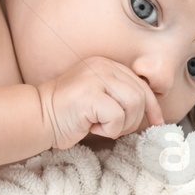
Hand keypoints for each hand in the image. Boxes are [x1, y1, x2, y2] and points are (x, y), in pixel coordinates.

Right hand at [37, 57, 163, 149]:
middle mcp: (102, 66)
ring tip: (101, 125)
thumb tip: (153, 114)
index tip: (156, 122)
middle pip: (140, 96)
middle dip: (133, 120)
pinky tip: (91, 126)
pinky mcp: (89, 95)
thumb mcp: (100, 97)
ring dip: (121, 125)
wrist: (38, 117)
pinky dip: (108, 129)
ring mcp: (95, 78)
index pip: (141, 84)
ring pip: (133, 105)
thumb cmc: (69, 114)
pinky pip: (117, 117)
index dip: (152, 106)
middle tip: (112, 127)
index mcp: (106, 64)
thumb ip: (121, 96)